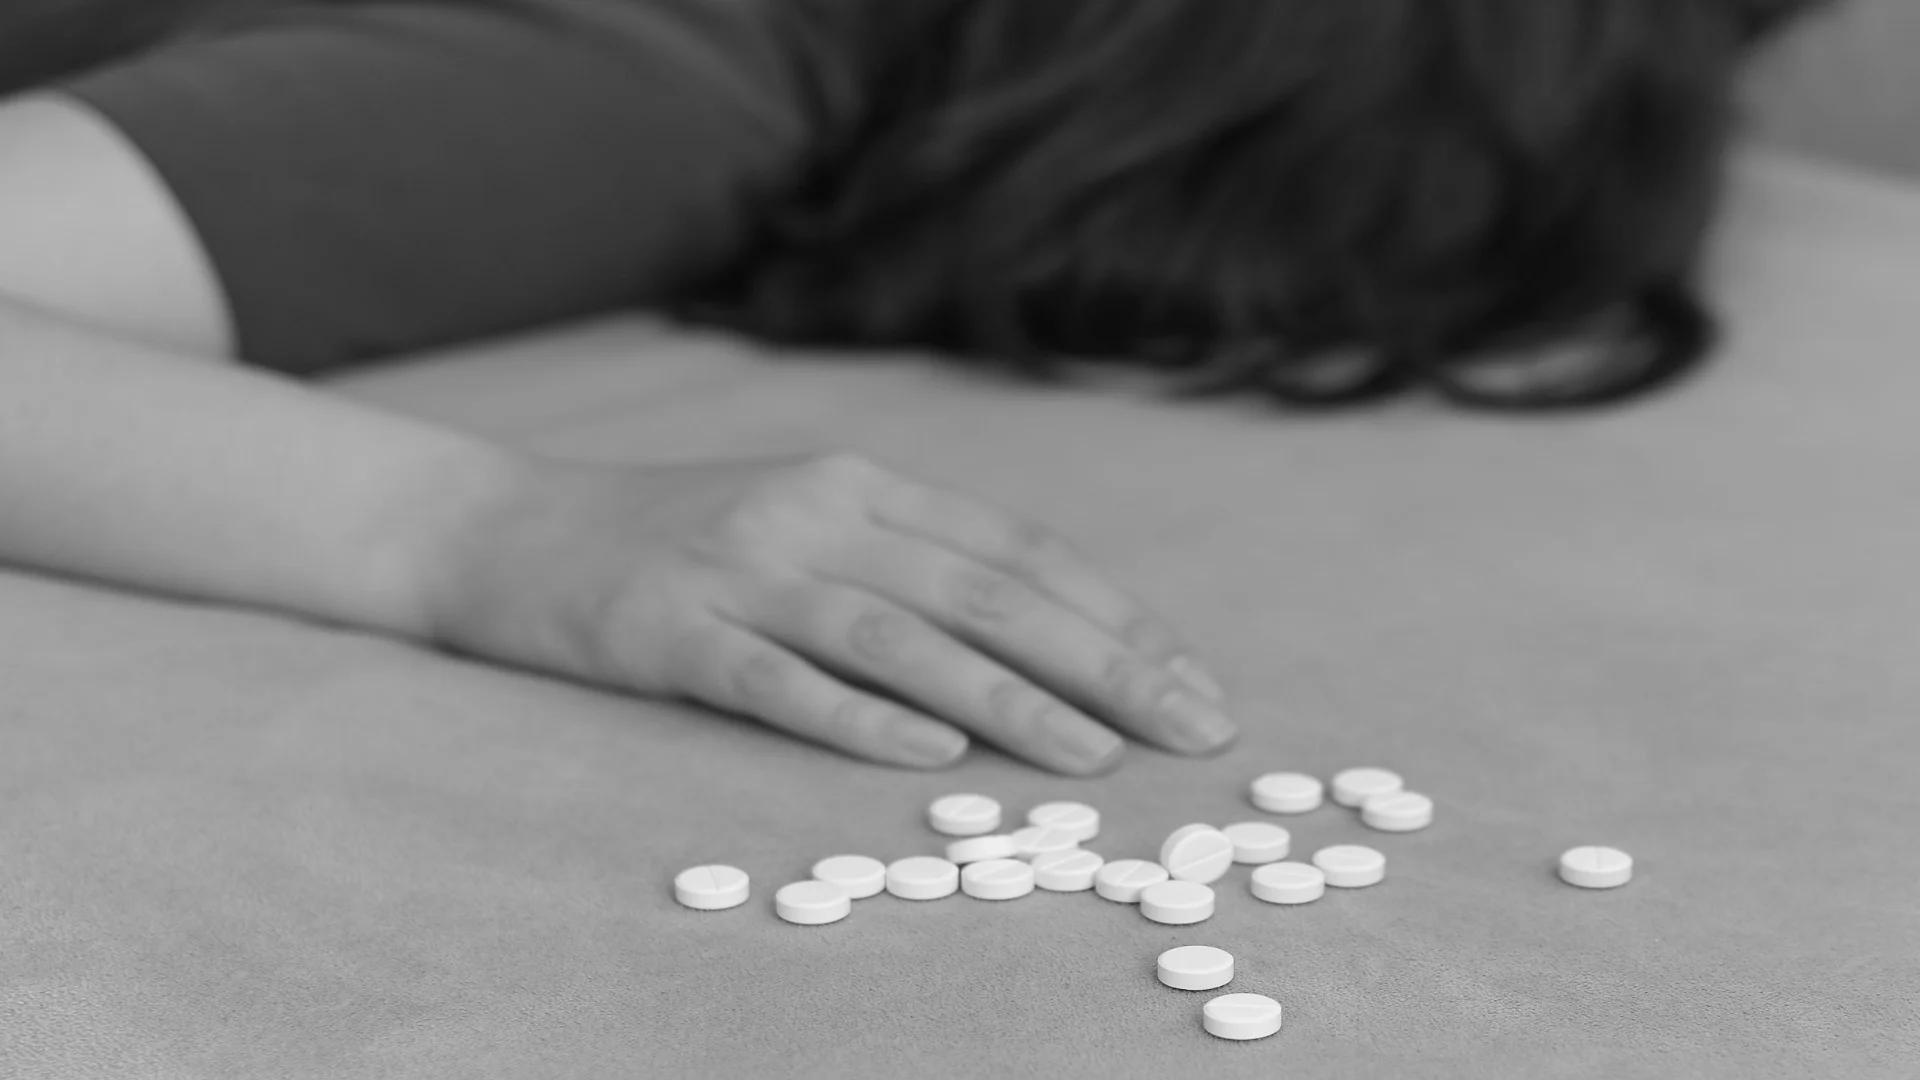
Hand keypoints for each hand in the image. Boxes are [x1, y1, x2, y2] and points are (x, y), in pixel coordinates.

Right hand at [420, 451, 1234, 773]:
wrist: (504, 528)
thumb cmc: (673, 539)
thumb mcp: (801, 522)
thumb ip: (901, 562)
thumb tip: (1035, 637)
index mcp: (861, 486)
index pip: (1018, 550)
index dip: (1114, 615)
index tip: (1190, 678)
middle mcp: (817, 516)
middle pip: (986, 592)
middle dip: (1105, 664)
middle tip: (1193, 727)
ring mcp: (741, 570)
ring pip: (901, 636)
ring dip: (1009, 698)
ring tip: (1095, 757)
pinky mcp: (671, 630)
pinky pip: (779, 679)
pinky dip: (859, 717)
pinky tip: (932, 752)